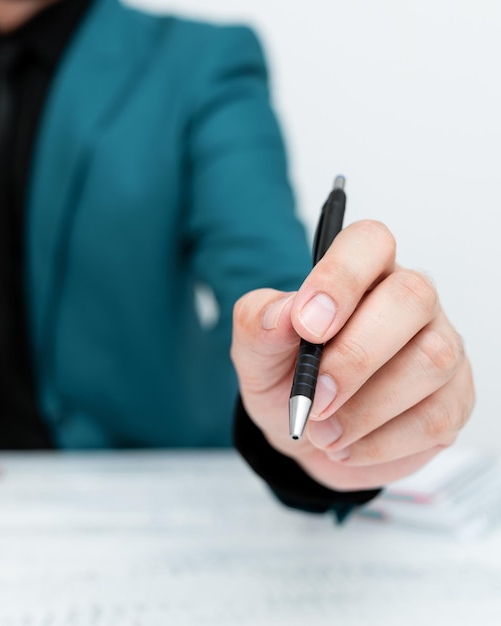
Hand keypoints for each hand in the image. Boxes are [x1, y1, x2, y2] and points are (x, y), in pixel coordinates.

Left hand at [231, 220, 474, 491]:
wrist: (306, 433)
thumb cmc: (286, 378)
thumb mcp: (256, 352)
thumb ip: (260, 324)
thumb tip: (284, 315)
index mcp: (360, 273)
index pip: (369, 242)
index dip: (340, 278)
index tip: (306, 325)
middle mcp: (409, 300)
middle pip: (411, 298)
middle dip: (355, 356)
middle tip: (312, 397)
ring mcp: (440, 346)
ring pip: (431, 361)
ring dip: (366, 408)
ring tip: (321, 431)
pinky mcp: (453, 399)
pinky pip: (434, 418)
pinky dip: (379, 441)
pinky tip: (346, 445)